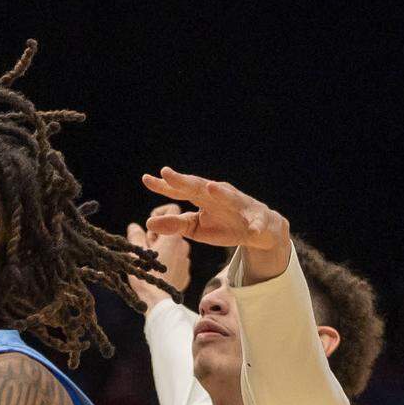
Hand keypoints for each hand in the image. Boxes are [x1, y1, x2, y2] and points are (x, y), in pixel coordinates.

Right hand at [126, 202, 191, 311]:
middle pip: (169, 231)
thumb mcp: (135, 252)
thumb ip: (136, 235)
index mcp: (172, 236)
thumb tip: (134, 226)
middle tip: (144, 250)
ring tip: (148, 263)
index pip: (172, 210)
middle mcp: (183, 245)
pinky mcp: (185, 273)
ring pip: (173, 247)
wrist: (158, 302)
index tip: (148, 228)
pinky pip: (176, 261)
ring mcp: (186, 260)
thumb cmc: (145, 275)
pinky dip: (167, 263)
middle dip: (156, 236)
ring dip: (161, 250)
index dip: (158, 214)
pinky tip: (157, 274)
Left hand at [142, 167, 290, 282]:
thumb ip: (175, 225)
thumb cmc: (224, 225)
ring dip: (220, 192)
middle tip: (167, 173)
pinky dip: (255, 225)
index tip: (146, 179)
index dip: (163, 185)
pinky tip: (252, 229)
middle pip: (199, 186)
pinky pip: (256, 222)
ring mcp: (240, 205)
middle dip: (184, 180)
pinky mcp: (258, 218)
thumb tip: (148, 222)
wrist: (258, 231)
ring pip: (230, 197)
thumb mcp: (196, 228)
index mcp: (202, 198)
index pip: (179, 190)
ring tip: (210, 188)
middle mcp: (219, 195)